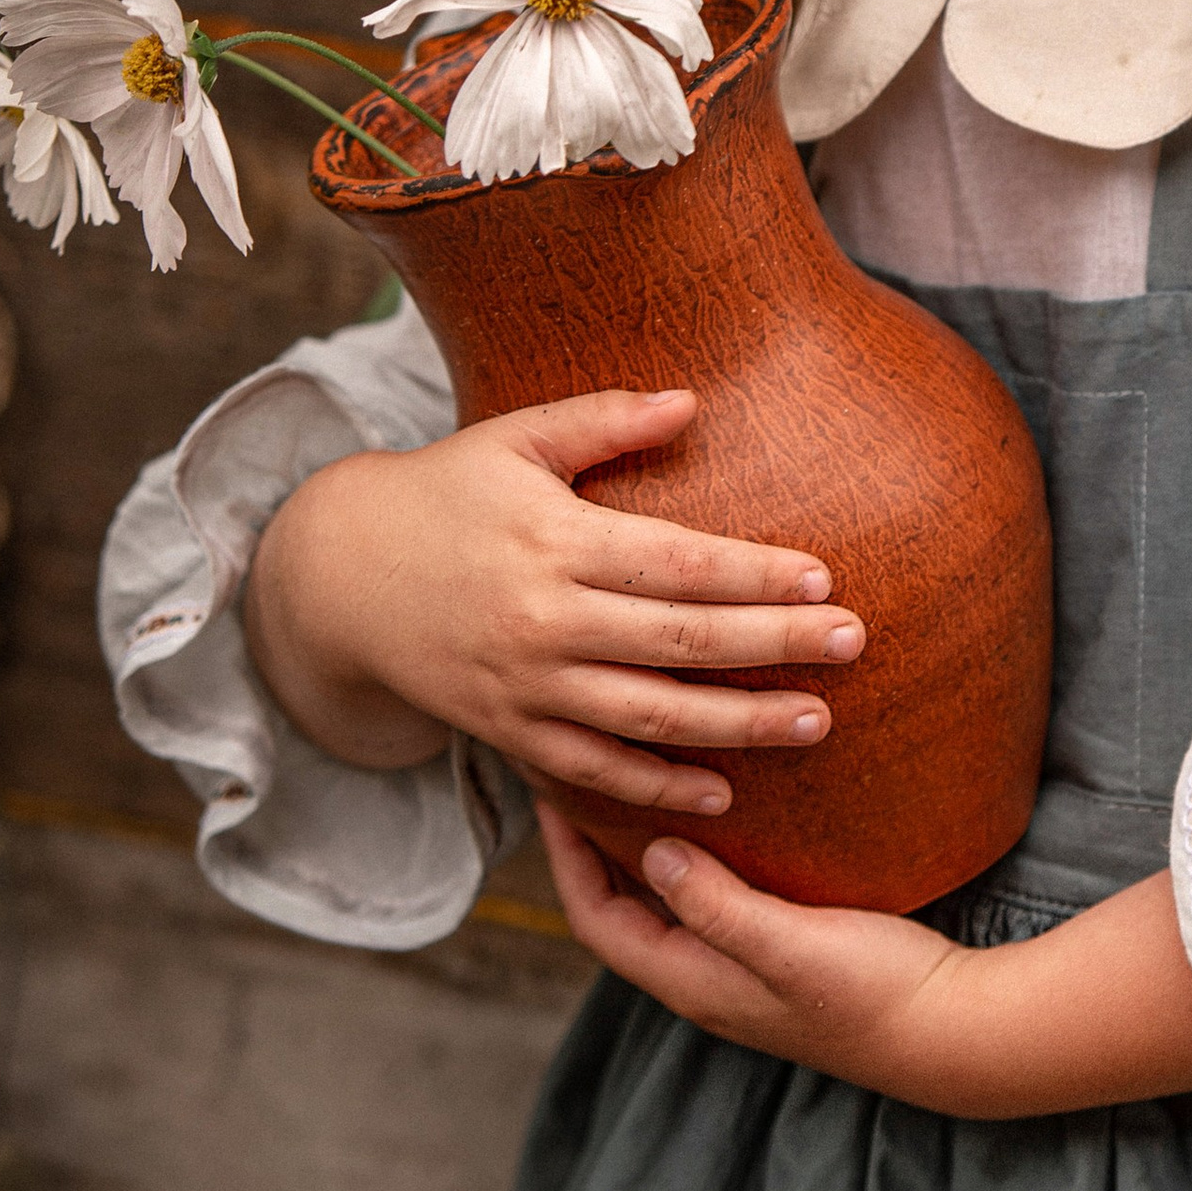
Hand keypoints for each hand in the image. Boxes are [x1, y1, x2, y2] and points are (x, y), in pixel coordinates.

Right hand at [244, 386, 860, 815]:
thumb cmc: (444, 492)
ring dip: (736, 725)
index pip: (675, 562)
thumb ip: (604, 418)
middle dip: (772, 645)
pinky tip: (722, 790)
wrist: (337, 579)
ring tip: (815, 722)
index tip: (824, 577)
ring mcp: (523, 686)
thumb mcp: (513, 438)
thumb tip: (692, 400)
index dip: (753, 572)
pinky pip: (591, 770)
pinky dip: (655, 786)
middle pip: (676, 642)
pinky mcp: (507, 732)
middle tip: (854, 644)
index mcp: (553, 540)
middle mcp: (541, 620)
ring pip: (645, 717)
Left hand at [539, 810, 1191, 1116]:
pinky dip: (702, 853)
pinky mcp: (786, 952)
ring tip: (640, 778)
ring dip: (646, 844)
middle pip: (623, 906)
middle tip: (586, 769)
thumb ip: (715, 905)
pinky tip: (724, 811)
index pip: (596, 917)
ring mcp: (745, 968)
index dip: (565, 855)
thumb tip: (651, 852)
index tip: (553, 785)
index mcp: (693, 982)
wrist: (956, 1030)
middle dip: (595, 843)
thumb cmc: (874, 993)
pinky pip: (718, 896)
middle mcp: (707, 978)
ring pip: (669, 900)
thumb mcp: (788, 945)